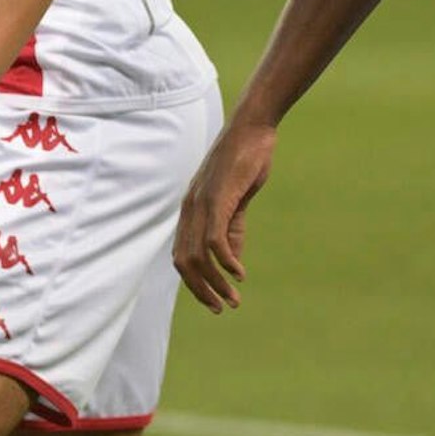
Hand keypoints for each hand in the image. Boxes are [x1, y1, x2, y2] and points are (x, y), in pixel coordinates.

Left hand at [172, 118, 277, 312]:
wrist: (252, 127)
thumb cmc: (245, 160)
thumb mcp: (235, 200)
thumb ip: (232, 229)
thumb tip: (231, 260)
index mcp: (190, 212)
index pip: (182, 257)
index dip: (194, 282)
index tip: (213, 298)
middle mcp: (189, 211)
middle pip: (184, 264)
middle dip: (202, 291)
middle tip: (221, 308)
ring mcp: (200, 205)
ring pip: (198, 257)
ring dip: (215, 282)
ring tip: (232, 299)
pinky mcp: (217, 199)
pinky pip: (214, 240)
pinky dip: (225, 261)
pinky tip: (238, 273)